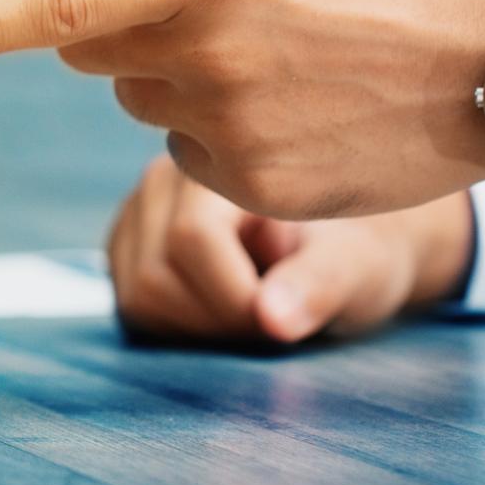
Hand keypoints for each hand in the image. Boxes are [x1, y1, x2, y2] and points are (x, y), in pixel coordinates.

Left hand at [0, 0, 484, 218]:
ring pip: (138, 108)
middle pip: (90, 60)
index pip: (58, 8)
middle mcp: (202, 56)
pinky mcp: (249, 185)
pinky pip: (185, 154)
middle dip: (124, 38)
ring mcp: (225, 129)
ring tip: (279, 64)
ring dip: (177, 84)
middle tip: (218, 18)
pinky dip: (219, 133)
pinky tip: (294, 113)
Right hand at [108, 155, 473, 342]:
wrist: (342, 246)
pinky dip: (183, 325)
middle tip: (276, 313)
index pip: (190, 239)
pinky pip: (134, 306)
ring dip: (201, 324)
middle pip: (156, 275)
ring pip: (138, 294)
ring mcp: (134, 215)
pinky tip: (226, 308)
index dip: (237, 297)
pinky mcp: (126, 250)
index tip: (288, 313)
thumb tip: (272, 320)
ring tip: (254, 306)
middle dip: (220, 317)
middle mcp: (160, 180)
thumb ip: (318, 286)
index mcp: (215, 159)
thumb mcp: (358, 268)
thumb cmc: (357, 251)